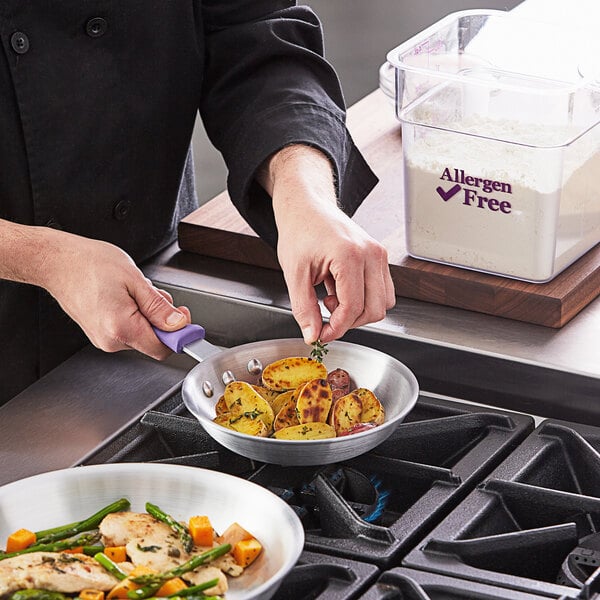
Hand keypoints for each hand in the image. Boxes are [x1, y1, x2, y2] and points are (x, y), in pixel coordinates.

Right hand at [0, 221, 190, 358]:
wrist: (57, 261)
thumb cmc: (89, 264)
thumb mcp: (134, 280)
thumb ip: (159, 307)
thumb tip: (179, 324)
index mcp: (120, 328)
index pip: (163, 348)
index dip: (179, 334)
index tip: (186, 320)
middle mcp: (110, 340)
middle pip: (154, 341)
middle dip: (162, 319)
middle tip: (153, 293)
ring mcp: (103, 339)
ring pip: (142, 334)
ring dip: (148, 314)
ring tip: (133, 291)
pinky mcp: (100, 333)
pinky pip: (129, 329)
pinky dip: (135, 314)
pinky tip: (125, 297)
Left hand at [259, 145, 394, 342]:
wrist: (306, 206)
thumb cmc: (300, 230)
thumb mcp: (294, 273)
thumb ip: (304, 308)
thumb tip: (313, 334)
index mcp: (350, 255)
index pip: (354, 307)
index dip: (337, 328)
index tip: (322, 334)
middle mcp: (371, 254)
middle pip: (375, 309)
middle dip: (350, 322)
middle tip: (326, 317)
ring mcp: (379, 254)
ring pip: (384, 302)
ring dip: (359, 311)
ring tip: (333, 298)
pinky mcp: (379, 256)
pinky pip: (383, 290)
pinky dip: (365, 299)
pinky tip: (341, 291)